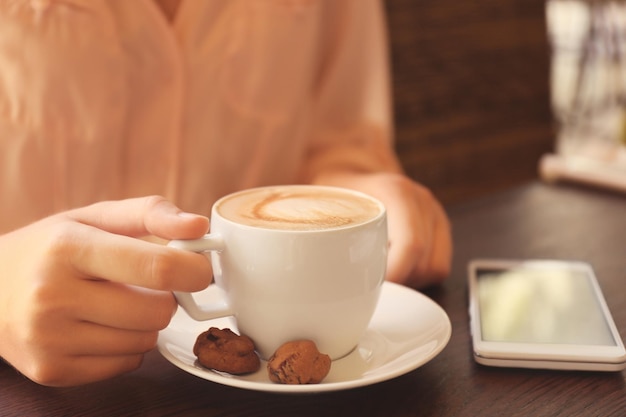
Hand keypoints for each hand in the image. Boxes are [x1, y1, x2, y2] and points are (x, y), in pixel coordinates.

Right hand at [0, 196, 210, 385]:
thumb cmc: (49, 248)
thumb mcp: (93, 217)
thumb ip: (150, 214)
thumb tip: (199, 227)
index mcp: (68, 248)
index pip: (157, 267)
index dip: (194, 270)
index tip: (200, 269)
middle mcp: (53, 296)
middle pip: (157, 312)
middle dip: (165, 298)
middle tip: (146, 286)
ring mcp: (49, 339)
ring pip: (145, 341)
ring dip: (145, 323)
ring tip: (115, 304)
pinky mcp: (51, 371)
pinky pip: (126, 364)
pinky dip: (126, 347)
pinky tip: (100, 326)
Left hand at [314, 172, 451, 287]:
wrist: (350, 170)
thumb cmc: (332, 190)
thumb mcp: (318, 201)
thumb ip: (313, 223)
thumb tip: (301, 264)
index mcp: (396, 191)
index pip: (411, 245)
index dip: (394, 276)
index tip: (369, 289)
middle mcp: (422, 201)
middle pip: (423, 263)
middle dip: (397, 282)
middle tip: (366, 284)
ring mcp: (434, 214)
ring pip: (434, 268)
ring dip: (407, 280)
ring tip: (377, 272)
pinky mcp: (440, 229)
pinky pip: (438, 267)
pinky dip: (416, 276)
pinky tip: (391, 267)